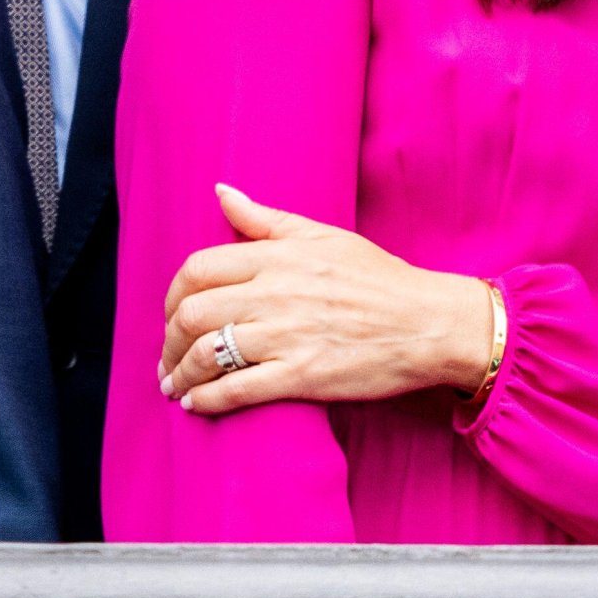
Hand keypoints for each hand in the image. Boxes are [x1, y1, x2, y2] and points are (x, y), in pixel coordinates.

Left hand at [160, 186, 494, 415]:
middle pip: (191, 314)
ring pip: (207, 353)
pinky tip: (197, 403)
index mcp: (277, 257)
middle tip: (168, 357)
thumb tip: (221, 193)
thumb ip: (266, 220)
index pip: (198, 269)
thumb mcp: (322, 237)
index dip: (171, 296)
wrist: (429, 323)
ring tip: (175, 385)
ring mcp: (287, 336)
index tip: (171, 316)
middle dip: (168, 341)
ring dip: (179, 374)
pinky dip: (206, 399)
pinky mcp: (302, 376)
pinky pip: (236, 389)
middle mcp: (275, 294)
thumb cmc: (379, 279)